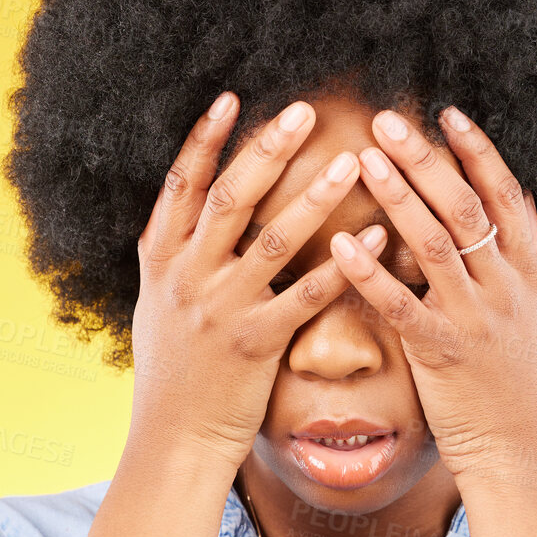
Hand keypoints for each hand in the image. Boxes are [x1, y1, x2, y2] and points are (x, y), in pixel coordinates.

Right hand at [129, 92, 386, 474]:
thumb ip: (176, 253)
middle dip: (269, 149)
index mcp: (160, 260)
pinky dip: (346, 265)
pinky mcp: (256, 343)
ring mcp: (221, 310)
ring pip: (273, 240)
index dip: (205, 138)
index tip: (234, 98)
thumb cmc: (173, 371)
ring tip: (355, 162)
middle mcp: (186, 277)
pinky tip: (379, 237)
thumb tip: (190, 202)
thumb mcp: (157, 303)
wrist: (174, 438)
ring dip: (316, 197)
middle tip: (305, 111)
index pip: (181, 184)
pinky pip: (308, 296)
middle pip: (230, 198)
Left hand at [328, 104, 536, 487]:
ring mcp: (477, 319)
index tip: (446, 113)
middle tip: (388, 119)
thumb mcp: (531, 308)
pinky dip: (372, 272)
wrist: (517, 449)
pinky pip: (403, 305)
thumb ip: (519, 254)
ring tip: (365, 159)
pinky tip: (342, 244)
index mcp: (528, 269)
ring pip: (436, 245)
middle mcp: (507, 286)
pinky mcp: (444, 353)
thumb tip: (515, 196)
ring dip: (399, 198)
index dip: (477, 151)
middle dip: (426, 159)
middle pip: (466, 207)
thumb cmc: (512, 379)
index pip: (504, 194)